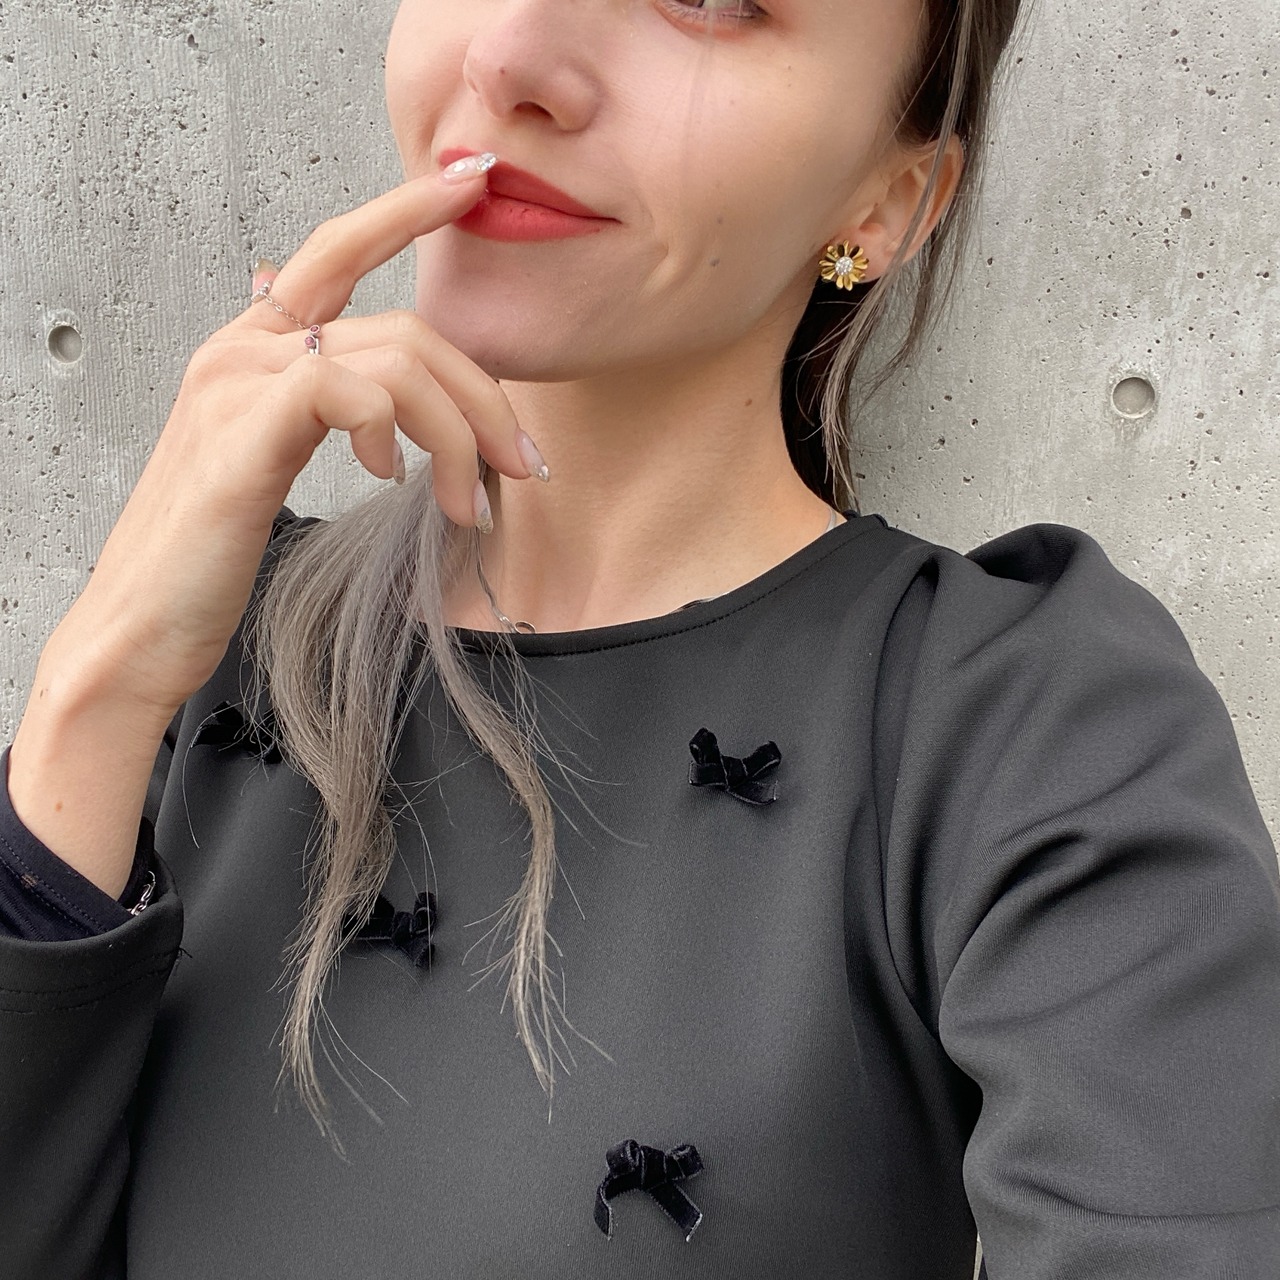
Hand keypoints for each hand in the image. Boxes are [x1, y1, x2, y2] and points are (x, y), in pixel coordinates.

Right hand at [46, 156, 536, 716]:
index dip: (410, 209)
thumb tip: (370, 390)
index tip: (474, 179)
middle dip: (483, 397)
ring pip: (396, 360)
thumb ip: (318, 406)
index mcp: (256, 346)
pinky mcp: (243, 431)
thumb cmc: (213, 552)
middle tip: (522, 466)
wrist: (144, 624)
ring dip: (457, 437)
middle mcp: (244, 348)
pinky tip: (387, 479)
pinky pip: (349, 391)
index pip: (341, 248)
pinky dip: (392, 434)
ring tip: (466, 505)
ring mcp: (238, 383)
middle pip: (405, 327)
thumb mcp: (271, 460)